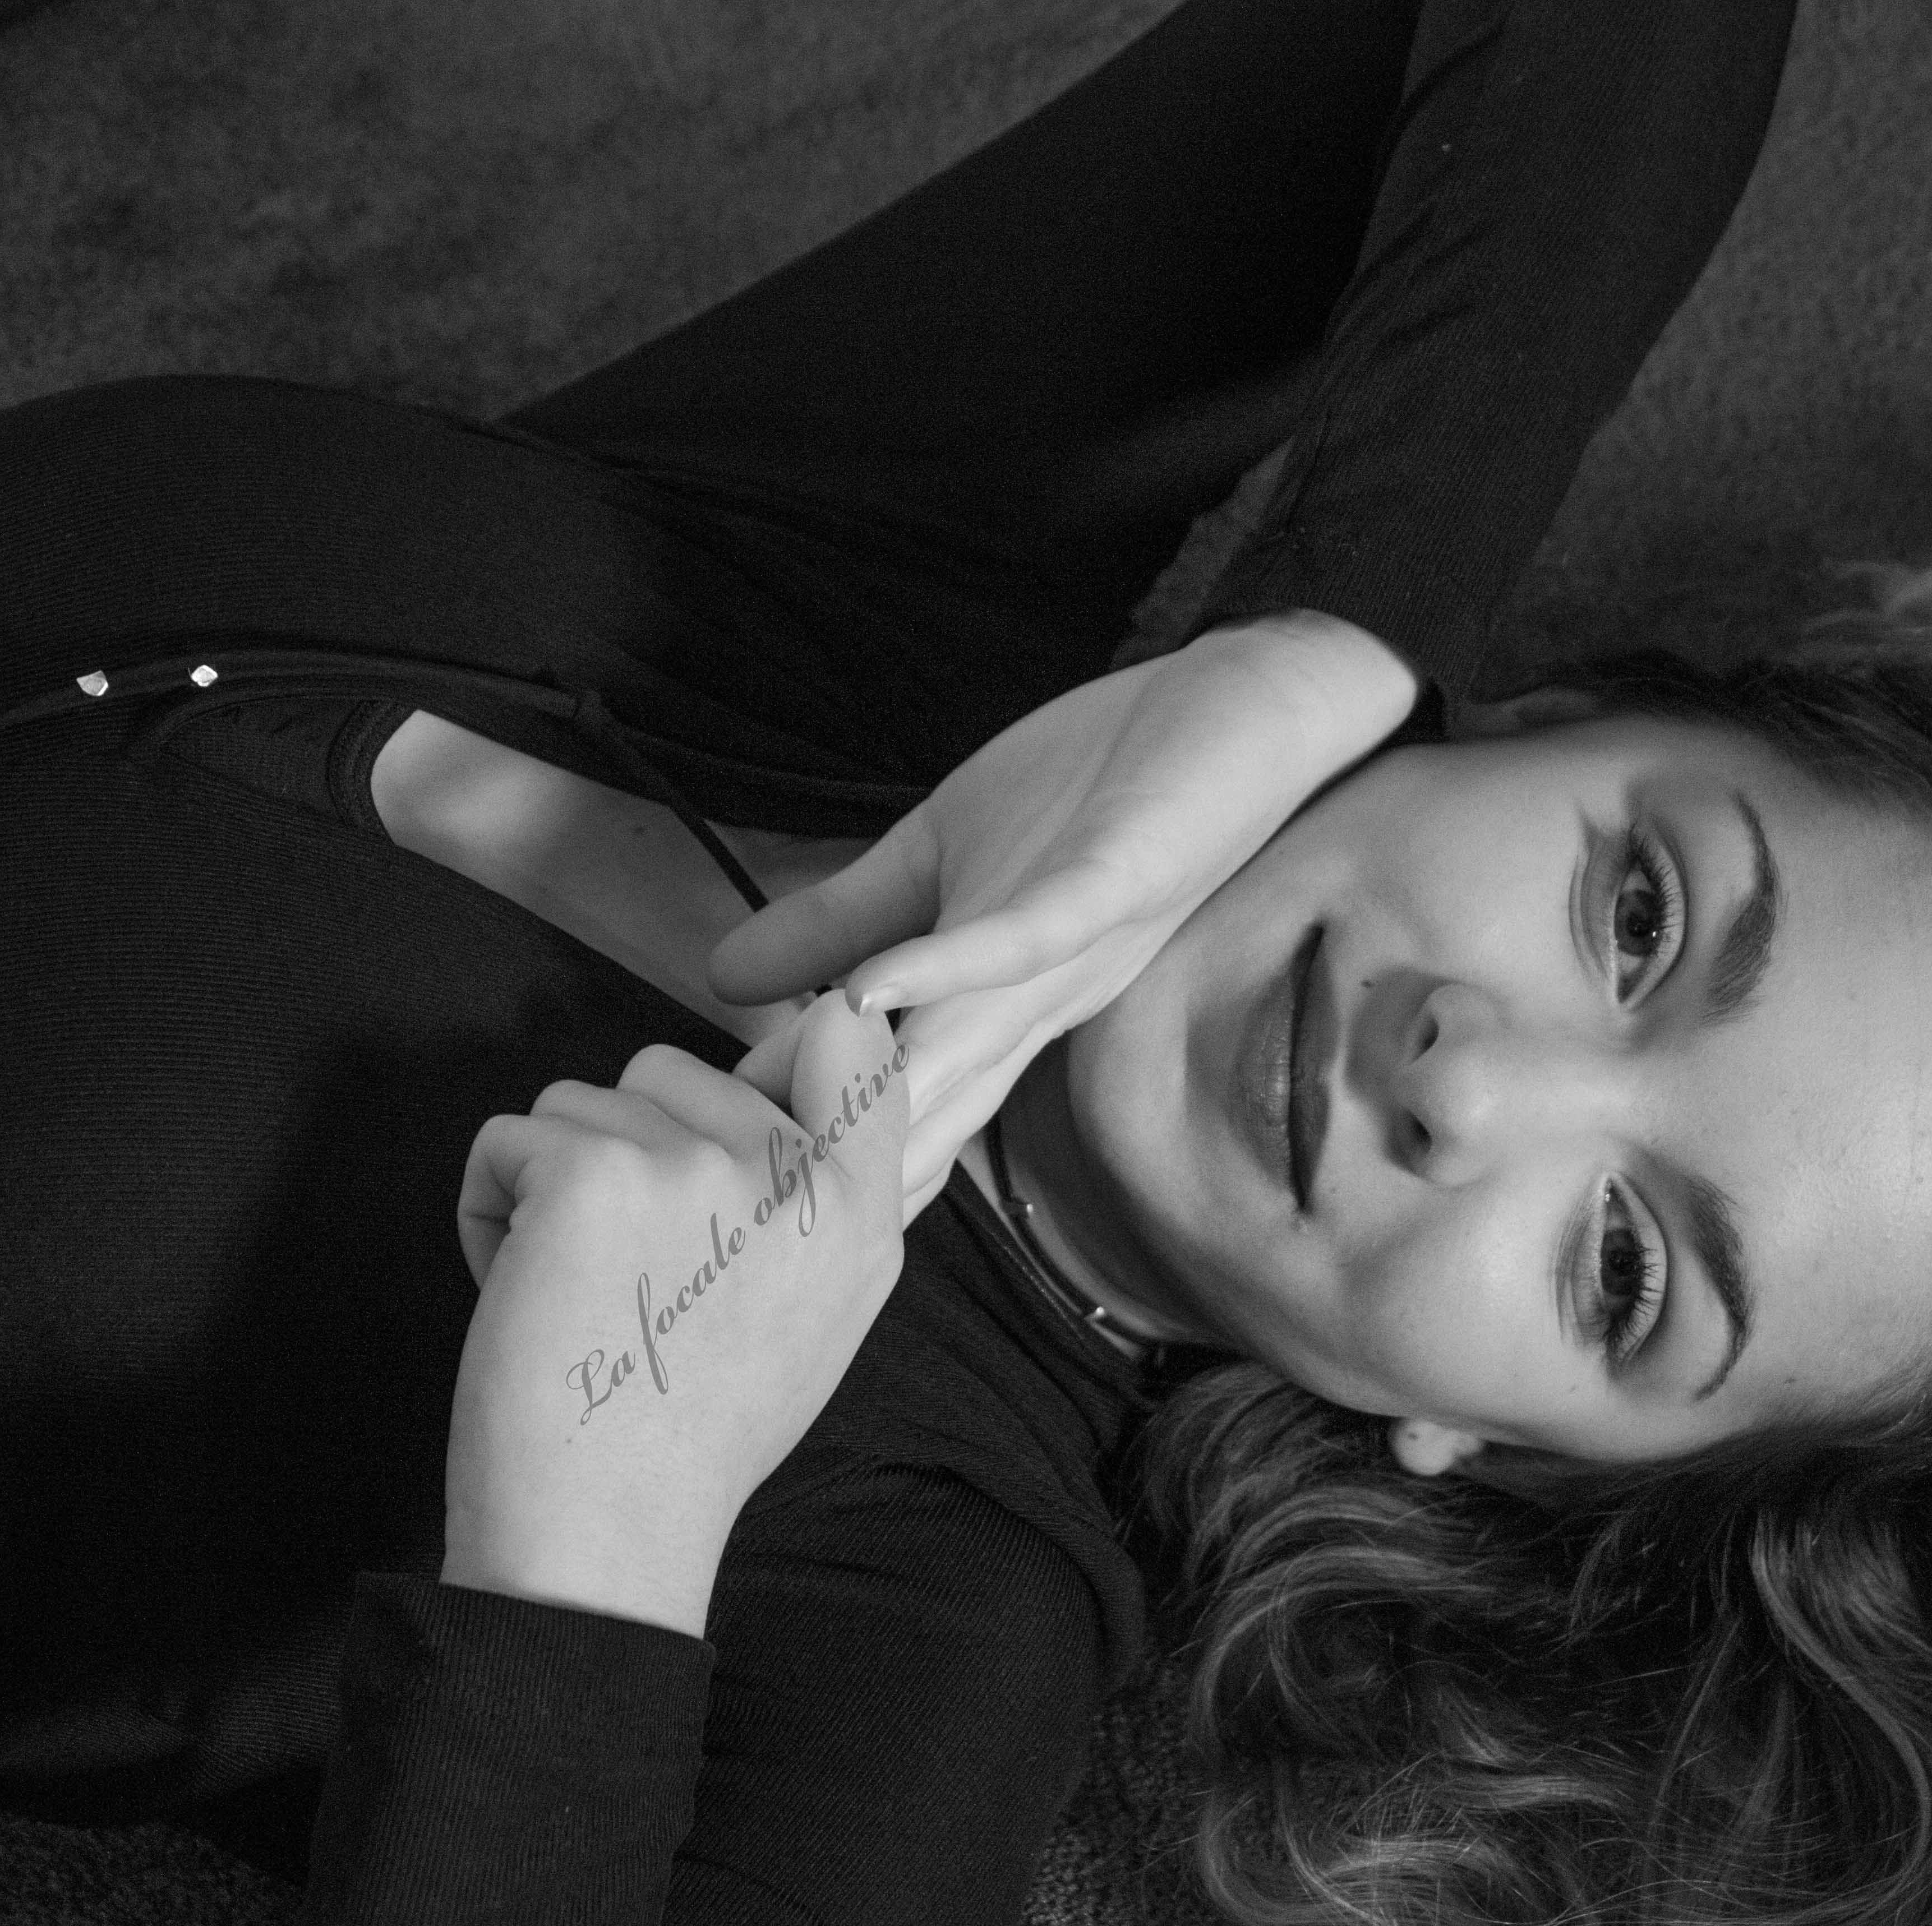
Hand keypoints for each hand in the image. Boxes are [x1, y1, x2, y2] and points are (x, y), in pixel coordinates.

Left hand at [441, 994, 908, 1636]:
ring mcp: (696, 1165)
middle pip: (677, 1069)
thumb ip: (824, 1189)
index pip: (851, 1041)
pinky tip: (525, 1293)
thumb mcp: (819, 1309)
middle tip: (635, 1272)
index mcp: (862, 1214)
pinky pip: (508, 1137)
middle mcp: (796, 1176)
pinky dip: (489, 1209)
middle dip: (630, 1149)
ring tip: (581, 1292)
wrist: (605, 1540)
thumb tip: (817, 1051)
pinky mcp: (591, 1173)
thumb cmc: (691, 1433)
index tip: (748, 1102)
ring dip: (554, 1183)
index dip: (789, 1043)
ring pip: (581, 1102)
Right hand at [707, 610, 1416, 1218]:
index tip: (691, 1193)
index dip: (790, 1149)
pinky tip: (873, 992)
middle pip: (913, 1112)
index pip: (876, 1105)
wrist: (1240, 710)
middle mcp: (1029, 1007)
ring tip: (778, 1144)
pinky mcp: (1107, 884)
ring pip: (962, 1051)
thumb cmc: (1098, 783)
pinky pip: (1025, 941)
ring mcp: (1070, 954)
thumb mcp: (939, 858)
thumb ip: (841, 923)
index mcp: (991, 1009)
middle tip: (719, 1220)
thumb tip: (723, 979)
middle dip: (823, 1165)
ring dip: (875, 1095)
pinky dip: (949, 968)